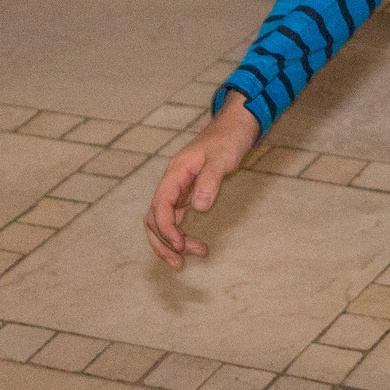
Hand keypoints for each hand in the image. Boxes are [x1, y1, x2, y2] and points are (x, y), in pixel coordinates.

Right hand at [144, 103, 260, 269]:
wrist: (235, 125)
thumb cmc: (228, 139)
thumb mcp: (222, 158)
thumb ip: (210, 181)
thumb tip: (199, 208)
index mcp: (175, 173)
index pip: (159, 205)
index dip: (166, 229)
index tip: (180, 245)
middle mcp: (172, 182)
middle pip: (154, 217)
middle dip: (163, 242)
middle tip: (179, 263)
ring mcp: (178, 188)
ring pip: (163, 220)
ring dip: (171, 241)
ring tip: (190, 258)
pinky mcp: (188, 193)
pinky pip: (176, 217)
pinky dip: (180, 233)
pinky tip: (192, 245)